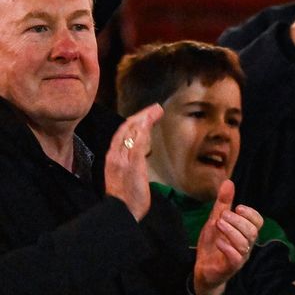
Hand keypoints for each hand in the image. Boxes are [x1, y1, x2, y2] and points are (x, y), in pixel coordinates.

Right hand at [104, 104, 163, 220]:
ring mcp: (122, 160)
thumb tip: (142, 151)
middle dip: (141, 115)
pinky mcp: (132, 165)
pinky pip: (137, 145)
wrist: (121, 213)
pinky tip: (149, 123)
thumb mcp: (125, 174)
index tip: (146, 113)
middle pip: (126, 129)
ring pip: (131, 133)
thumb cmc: (125, 197)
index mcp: (112, 157)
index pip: (122, 133)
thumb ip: (131, 161)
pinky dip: (142, 132)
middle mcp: (115, 156)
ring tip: (156, 110)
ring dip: (145, 119)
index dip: (134, 121)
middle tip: (155, 107)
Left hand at [194, 180, 264, 294]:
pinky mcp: (231, 267)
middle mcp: (247, 245)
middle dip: (237, 221)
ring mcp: (240, 257)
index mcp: (245, 233)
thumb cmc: (213, 244)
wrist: (202, 268)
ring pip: (245, 243)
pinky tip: (218, 241)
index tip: (237, 207)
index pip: (258, 221)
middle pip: (253, 231)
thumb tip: (228, 181)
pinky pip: (236, 257)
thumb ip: (223, 203)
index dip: (250, 213)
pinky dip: (227, 247)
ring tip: (217, 224)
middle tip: (222, 216)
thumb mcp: (215, 220)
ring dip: (231, 231)